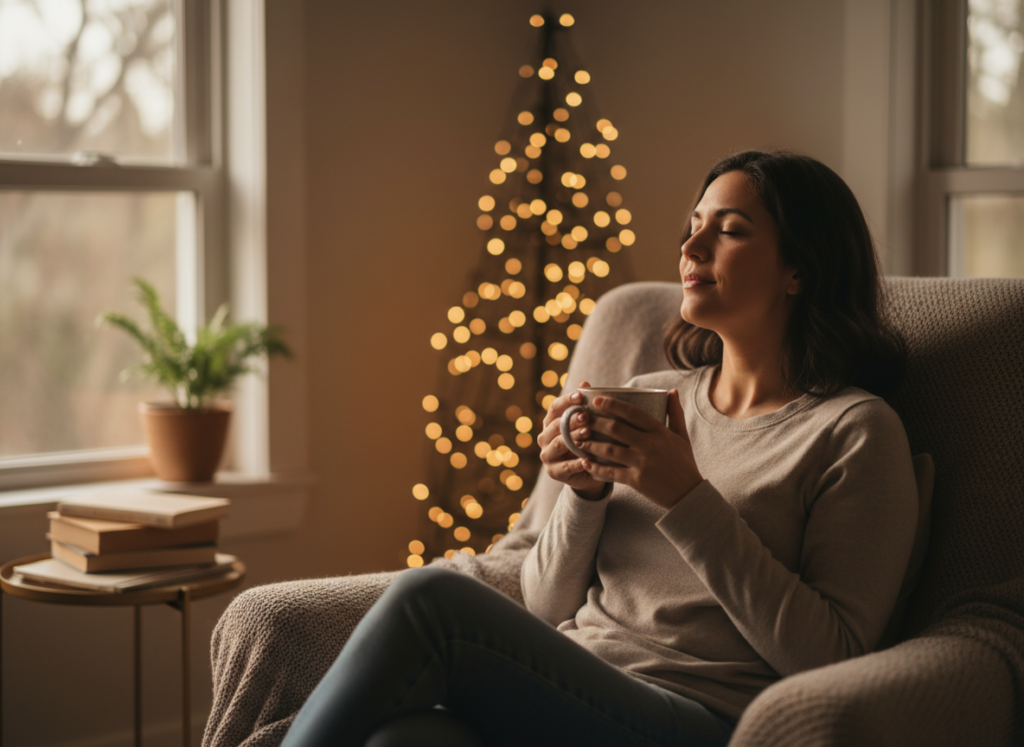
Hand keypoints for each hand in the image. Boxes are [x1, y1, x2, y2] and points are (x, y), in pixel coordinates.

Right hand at [537, 381, 608, 499]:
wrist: (587, 472)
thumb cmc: (587, 442)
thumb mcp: (587, 424)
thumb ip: (584, 406)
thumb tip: (585, 383)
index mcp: (551, 423)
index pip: (555, 408)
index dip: (567, 401)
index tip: (581, 396)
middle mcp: (545, 438)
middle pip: (556, 425)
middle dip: (571, 420)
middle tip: (587, 416)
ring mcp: (547, 456)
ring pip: (558, 444)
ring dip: (573, 438)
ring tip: (588, 434)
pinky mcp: (554, 472)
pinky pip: (565, 467)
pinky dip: (577, 463)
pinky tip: (588, 460)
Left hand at [575, 389, 702, 508]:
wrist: (688, 494)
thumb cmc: (684, 462)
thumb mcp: (682, 436)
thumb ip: (675, 413)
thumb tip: (671, 390)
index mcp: (660, 432)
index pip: (632, 413)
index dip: (612, 404)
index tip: (596, 400)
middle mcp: (650, 445)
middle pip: (616, 429)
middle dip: (595, 422)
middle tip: (581, 418)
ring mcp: (642, 463)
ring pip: (609, 450)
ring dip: (590, 444)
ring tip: (577, 440)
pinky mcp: (636, 481)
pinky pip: (611, 472)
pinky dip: (596, 467)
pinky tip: (585, 463)